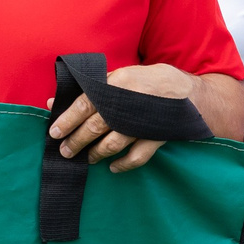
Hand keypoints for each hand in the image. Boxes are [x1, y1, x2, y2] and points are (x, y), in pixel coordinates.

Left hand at [51, 63, 192, 172]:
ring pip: (112, 144)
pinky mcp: (156, 137)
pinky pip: (137, 157)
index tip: (54, 132)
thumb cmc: (149, 81)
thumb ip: (91, 89)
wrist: (188, 92)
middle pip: (95, 127)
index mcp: (118, 83)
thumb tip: (55, 101)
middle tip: (65, 152)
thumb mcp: (121, 75)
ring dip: (96, 154)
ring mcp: (143, 123)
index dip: (68, 120)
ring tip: (86, 159)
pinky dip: (123, 164)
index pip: (85, 104)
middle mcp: (128, 104)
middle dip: (77, 141)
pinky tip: (113, 167)